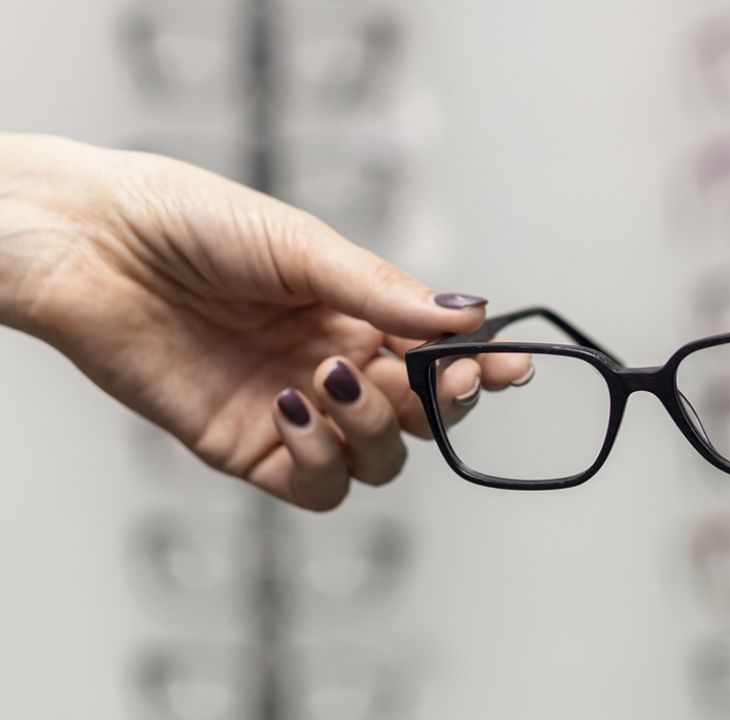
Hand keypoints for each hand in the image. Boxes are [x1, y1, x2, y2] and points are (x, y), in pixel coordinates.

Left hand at [0, 135, 530, 509]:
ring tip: (335, 378)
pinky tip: (293, 408)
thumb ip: (383, 291)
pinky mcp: (248, 448)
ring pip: (380, 460)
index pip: (438, 356)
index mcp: (356, 313)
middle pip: (422, 418)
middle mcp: (335, 366)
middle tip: (438, 379)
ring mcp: (296, 412)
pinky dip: (322, 458)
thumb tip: (470, 316)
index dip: (480, 369)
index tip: (511, 368)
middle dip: (441, 403)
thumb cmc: (191, 221)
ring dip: (377, 428)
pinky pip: (316, 483)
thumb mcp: (301, 245)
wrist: (92, 245)